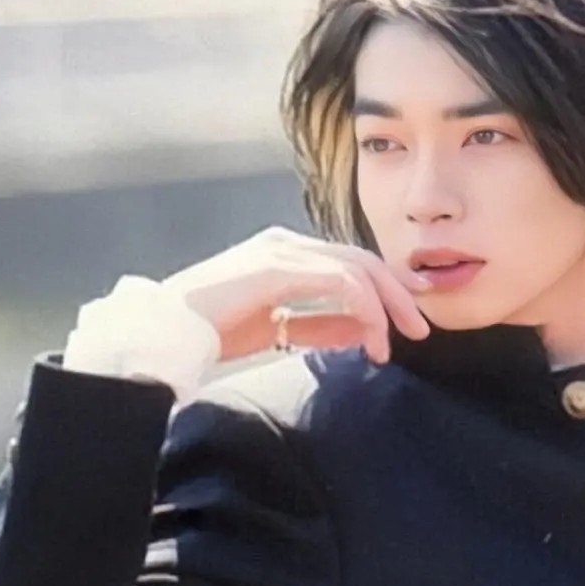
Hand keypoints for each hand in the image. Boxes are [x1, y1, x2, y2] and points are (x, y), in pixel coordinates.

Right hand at [161, 226, 430, 363]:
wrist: (163, 335)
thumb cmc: (211, 335)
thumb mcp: (277, 331)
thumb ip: (319, 327)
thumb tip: (365, 332)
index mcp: (284, 256)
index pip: (349, 264)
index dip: (384, 290)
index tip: (408, 319)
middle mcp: (286, 245)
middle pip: (360, 260)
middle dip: (397, 294)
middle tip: (421, 327)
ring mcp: (281, 252)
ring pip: (356, 268)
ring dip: (386, 305)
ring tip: (397, 340)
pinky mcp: (277, 267)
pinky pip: (340, 282)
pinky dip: (365, 309)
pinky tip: (372, 336)